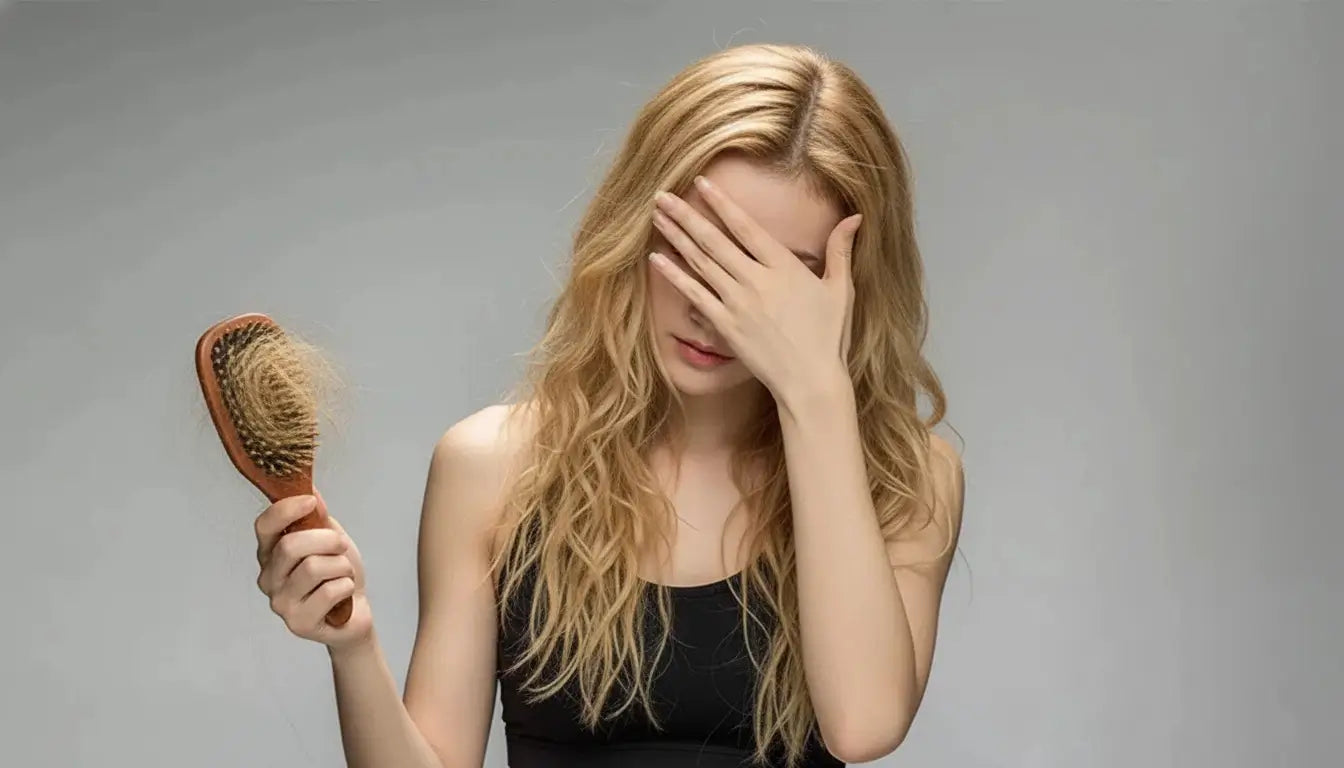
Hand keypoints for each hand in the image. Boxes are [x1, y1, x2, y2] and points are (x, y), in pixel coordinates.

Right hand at [254, 489, 372, 650]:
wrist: (356, 612)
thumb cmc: (338, 574)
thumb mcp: (330, 538)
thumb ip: (317, 516)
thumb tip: (308, 489)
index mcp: (270, 554)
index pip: (264, 526)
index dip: (286, 510)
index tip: (310, 502)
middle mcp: (268, 579)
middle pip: (291, 546)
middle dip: (327, 540)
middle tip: (341, 546)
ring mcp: (280, 603)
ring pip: (313, 568)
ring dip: (340, 566)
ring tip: (343, 574)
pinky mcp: (298, 623)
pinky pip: (329, 591)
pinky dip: (347, 586)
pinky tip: (345, 595)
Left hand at [647, 175, 861, 400]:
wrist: (810, 382)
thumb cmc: (829, 337)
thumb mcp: (841, 290)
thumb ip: (841, 250)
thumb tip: (855, 216)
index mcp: (784, 268)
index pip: (746, 228)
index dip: (721, 204)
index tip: (700, 184)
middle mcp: (757, 281)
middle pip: (714, 241)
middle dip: (686, 215)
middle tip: (662, 195)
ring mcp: (738, 304)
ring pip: (700, 263)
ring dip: (676, 237)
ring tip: (656, 216)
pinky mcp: (725, 326)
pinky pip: (695, 295)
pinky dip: (675, 276)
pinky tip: (657, 259)